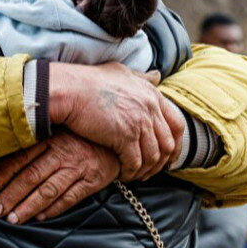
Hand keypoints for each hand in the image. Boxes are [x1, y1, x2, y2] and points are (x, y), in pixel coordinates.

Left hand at [0, 132, 120, 223]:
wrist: (119, 141)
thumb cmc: (82, 138)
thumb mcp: (59, 133)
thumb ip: (37, 143)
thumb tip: (5, 159)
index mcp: (51, 138)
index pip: (21, 157)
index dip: (3, 173)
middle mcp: (63, 152)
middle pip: (31, 176)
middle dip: (11, 195)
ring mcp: (78, 167)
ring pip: (48, 190)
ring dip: (28, 206)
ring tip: (13, 219)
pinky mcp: (92, 181)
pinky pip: (70, 198)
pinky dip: (54, 209)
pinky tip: (40, 217)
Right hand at [47, 62, 184, 180]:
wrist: (69, 89)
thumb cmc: (89, 80)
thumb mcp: (121, 72)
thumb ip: (141, 77)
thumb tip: (157, 76)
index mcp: (152, 94)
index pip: (176, 124)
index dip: (175, 144)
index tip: (169, 157)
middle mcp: (150, 108)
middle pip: (168, 144)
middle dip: (162, 162)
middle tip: (151, 171)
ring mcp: (139, 122)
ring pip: (153, 157)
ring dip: (145, 170)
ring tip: (135, 175)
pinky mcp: (125, 137)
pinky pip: (135, 163)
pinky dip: (130, 172)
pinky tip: (122, 175)